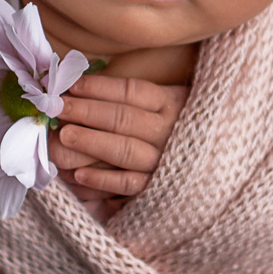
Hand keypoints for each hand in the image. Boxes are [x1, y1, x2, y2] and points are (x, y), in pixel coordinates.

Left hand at [51, 76, 188, 207]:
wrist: (213, 165)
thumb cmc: (176, 126)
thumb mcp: (164, 102)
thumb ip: (128, 98)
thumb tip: (79, 90)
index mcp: (172, 103)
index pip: (133, 92)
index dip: (101, 88)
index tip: (73, 86)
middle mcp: (170, 131)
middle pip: (124, 119)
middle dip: (87, 112)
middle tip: (59, 108)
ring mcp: (164, 160)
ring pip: (125, 150)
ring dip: (92, 142)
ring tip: (64, 135)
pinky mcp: (158, 187)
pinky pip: (128, 184)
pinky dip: (103, 179)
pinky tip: (78, 174)